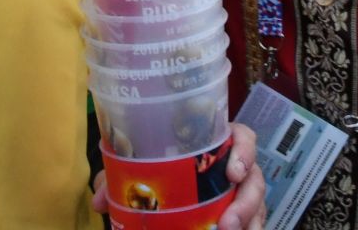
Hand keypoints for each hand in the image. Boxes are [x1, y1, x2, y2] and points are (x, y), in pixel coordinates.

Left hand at [89, 124, 266, 229]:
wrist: (161, 202)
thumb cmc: (155, 174)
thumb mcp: (135, 175)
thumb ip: (116, 181)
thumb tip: (99, 201)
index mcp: (214, 146)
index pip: (242, 137)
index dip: (244, 150)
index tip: (233, 172)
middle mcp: (234, 169)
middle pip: (255, 177)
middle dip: (246, 201)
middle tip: (228, 223)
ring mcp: (241, 195)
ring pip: (258, 204)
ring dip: (248, 220)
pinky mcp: (243, 217)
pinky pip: (255, 222)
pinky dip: (249, 229)